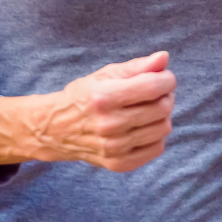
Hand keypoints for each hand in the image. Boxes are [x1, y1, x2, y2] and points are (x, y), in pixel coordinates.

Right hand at [0, 51, 175, 171]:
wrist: (55, 130)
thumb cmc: (84, 97)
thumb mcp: (105, 75)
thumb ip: (137, 66)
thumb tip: (164, 58)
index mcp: (104, 97)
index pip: (154, 87)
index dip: (167, 79)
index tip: (164, 77)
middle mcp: (109, 125)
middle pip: (162, 108)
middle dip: (166, 96)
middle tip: (155, 93)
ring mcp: (114, 148)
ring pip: (163, 128)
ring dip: (162, 116)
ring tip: (148, 110)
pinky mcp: (118, 164)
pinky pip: (156, 148)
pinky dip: (156, 136)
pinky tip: (143, 127)